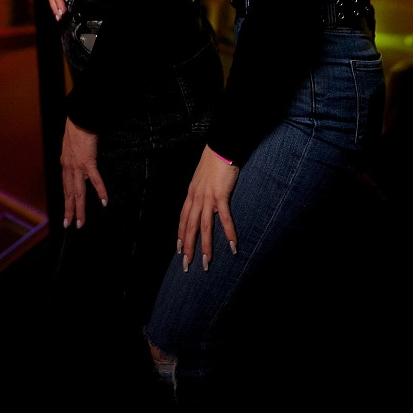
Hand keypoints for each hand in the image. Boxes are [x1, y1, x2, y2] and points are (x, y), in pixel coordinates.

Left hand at [60, 117, 107, 227]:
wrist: (78, 119)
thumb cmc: (76, 128)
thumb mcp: (70, 145)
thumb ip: (73, 156)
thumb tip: (78, 161)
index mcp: (64, 164)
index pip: (65, 187)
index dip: (66, 201)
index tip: (66, 213)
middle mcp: (68, 168)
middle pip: (69, 194)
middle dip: (69, 211)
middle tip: (69, 225)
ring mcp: (77, 166)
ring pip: (78, 192)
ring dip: (79, 209)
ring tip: (81, 222)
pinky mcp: (88, 162)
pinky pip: (95, 180)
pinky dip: (100, 191)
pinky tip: (103, 202)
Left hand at [178, 146, 238, 270]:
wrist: (220, 147)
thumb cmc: (212, 161)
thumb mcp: (200, 177)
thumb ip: (200, 190)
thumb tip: (202, 200)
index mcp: (191, 194)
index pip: (183, 218)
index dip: (180, 234)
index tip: (179, 249)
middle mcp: (196, 198)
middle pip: (190, 227)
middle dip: (188, 247)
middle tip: (187, 265)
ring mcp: (208, 197)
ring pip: (204, 226)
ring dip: (206, 246)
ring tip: (207, 262)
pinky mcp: (221, 195)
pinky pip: (225, 218)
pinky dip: (228, 232)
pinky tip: (233, 245)